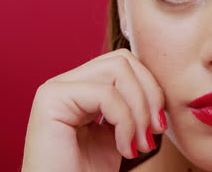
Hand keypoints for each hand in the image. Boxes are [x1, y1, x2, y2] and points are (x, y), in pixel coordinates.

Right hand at [22, 49, 166, 171]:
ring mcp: (56, 88)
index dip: (151, 88)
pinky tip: (124, 150)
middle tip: (155, 132)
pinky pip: (106, 94)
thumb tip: (159, 83)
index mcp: (82, 87)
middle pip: (123, 60)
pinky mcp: (51, 99)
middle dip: (149, 94)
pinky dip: (126, 123)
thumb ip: (132, 104)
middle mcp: (67, 82)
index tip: (159, 125)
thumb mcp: (122, 131)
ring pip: (118, 70)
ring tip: (141, 144)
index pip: (125, 63)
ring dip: (139, 110)